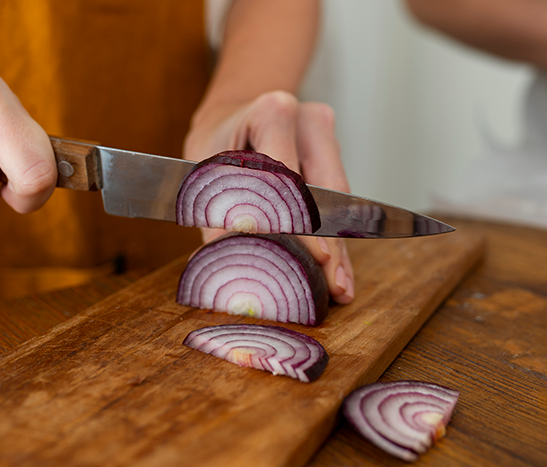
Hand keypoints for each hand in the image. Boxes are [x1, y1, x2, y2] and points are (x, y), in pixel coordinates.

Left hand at [184, 90, 354, 304]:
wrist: (229, 117)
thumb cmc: (214, 145)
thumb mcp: (205, 179)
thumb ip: (218, 224)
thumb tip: (225, 263)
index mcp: (271, 112)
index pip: (289, 179)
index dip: (302, 223)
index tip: (315, 259)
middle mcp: (306, 118)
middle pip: (324, 191)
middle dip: (329, 244)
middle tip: (335, 286)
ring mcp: (325, 133)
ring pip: (337, 199)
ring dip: (338, 246)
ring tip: (340, 286)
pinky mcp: (332, 150)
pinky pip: (336, 199)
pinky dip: (334, 235)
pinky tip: (338, 267)